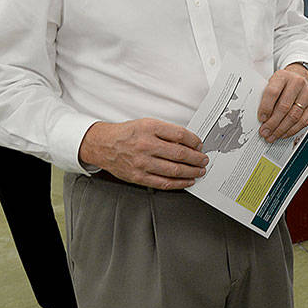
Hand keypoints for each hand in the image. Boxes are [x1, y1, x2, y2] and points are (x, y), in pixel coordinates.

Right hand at [78, 118, 207, 188]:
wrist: (103, 145)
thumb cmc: (127, 134)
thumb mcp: (147, 124)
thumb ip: (167, 132)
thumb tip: (189, 142)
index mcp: (149, 128)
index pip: (180, 135)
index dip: (195, 141)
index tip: (200, 145)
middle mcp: (145, 145)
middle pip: (180, 154)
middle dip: (197, 158)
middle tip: (204, 160)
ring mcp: (141, 163)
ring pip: (174, 170)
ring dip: (192, 172)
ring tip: (199, 171)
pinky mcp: (138, 177)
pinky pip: (163, 183)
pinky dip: (179, 183)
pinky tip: (187, 181)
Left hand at [257, 64, 307, 141]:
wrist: (299, 79)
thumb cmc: (282, 85)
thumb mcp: (271, 84)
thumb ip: (264, 97)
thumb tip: (260, 118)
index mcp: (283, 76)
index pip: (273, 92)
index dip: (266, 107)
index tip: (261, 119)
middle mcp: (297, 82)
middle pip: (284, 106)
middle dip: (273, 123)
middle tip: (265, 132)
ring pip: (294, 116)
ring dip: (282, 129)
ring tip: (273, 135)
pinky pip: (304, 121)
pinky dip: (292, 130)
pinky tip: (284, 133)